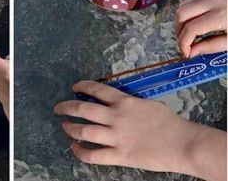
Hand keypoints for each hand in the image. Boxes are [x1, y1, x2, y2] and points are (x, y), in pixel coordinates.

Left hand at [54, 81, 226, 180]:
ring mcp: (116, 136)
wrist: (184, 144)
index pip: (97, 90)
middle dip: (66, 107)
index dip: (82, 87)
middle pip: (83, 109)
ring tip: (65, 126)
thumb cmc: (171, 123)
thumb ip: (130, 104)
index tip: (74, 87)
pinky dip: (80, 152)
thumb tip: (119, 103)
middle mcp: (116, 117)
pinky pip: (93, 154)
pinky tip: (75, 148)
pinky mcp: (120, 155)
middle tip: (58, 108)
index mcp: (125, 102)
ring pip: (83, 131)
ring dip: (71, 128)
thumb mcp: (148, 104)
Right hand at [175, 0, 226, 56]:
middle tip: (185, 43)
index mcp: (221, 16)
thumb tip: (193, 52)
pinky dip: (189, 12)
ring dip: (182, 21)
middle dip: (179, 31)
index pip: (190, 29)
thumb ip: (211, 47)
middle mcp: (214, 2)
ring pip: (183, 6)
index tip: (186, 53)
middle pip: (182, 14)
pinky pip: (192, 1)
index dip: (183, 43)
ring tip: (189, 34)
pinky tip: (197, 22)